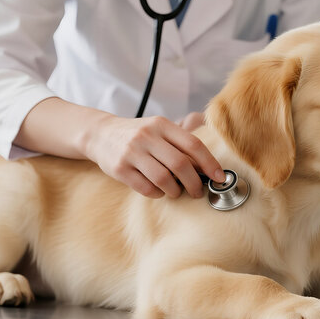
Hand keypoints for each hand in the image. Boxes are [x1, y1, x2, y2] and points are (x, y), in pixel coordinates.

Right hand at [85, 115, 224, 198]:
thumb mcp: (158, 129)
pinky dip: (157, 193)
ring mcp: (132, 152)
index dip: (210, 163)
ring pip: (163, 179)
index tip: (219, 177)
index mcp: (162, 125)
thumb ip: (181, 143)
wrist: (100, 134)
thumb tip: (209, 167)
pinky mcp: (120, 168)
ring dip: (175, 191)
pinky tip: (158, 191)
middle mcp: (147, 136)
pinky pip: (146, 188)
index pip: (193, 144)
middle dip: (194, 183)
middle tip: (198, 191)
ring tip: (176, 192)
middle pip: (180, 164)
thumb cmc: (138, 135)